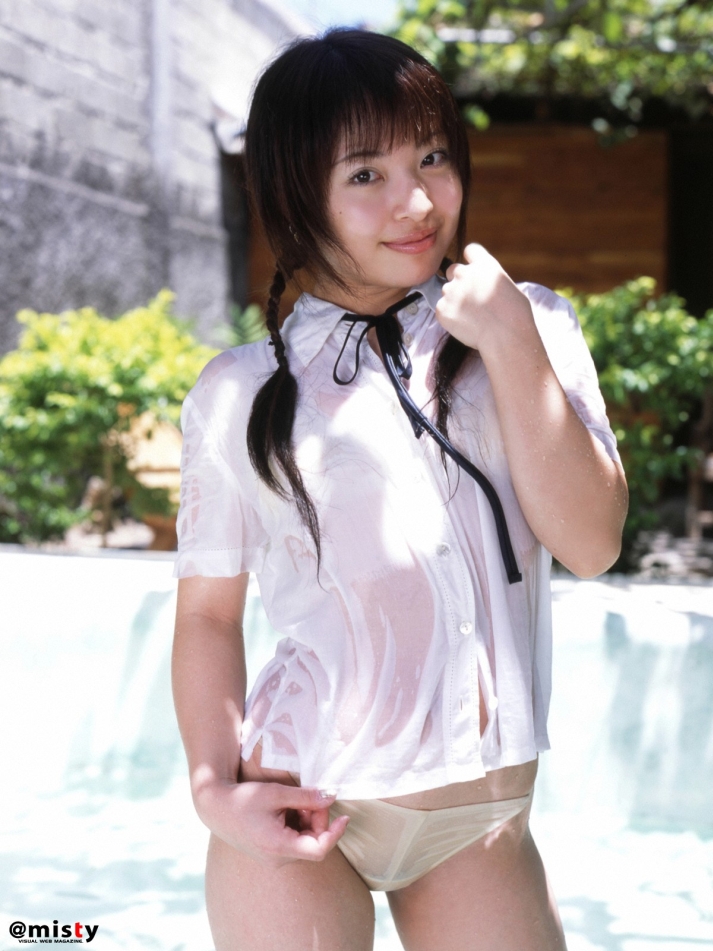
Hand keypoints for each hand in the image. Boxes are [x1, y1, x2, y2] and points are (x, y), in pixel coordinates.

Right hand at [195, 778, 349, 868]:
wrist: (216, 807)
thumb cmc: (243, 798)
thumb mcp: (277, 793)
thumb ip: (306, 797)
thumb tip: (331, 797)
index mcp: (278, 847)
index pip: (319, 849)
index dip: (335, 833)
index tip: (344, 817)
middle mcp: (277, 859)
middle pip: (312, 844)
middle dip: (318, 820)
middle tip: (312, 798)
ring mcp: (273, 858)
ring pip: (304, 842)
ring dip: (307, 821)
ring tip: (294, 801)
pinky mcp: (270, 853)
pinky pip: (293, 842)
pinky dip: (297, 825)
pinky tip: (287, 809)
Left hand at [435, 243, 533, 351]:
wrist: (505, 336)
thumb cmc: (515, 316)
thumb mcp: (509, 286)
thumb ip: (490, 279)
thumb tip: (484, 284)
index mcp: (484, 265)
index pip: (470, 250)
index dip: (471, 260)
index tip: (473, 270)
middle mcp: (465, 273)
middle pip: (453, 270)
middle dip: (459, 281)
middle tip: (470, 299)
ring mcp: (451, 291)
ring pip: (447, 291)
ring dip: (454, 300)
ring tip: (471, 316)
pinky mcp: (442, 308)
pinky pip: (441, 308)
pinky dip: (449, 316)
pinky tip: (464, 324)